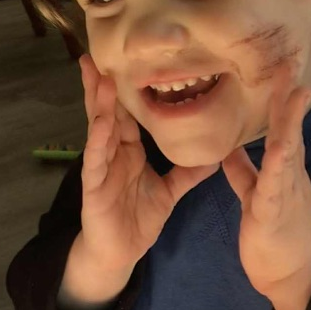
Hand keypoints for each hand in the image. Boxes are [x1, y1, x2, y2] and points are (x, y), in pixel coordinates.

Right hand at [62, 56, 218, 304]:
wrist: (119, 254)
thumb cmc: (137, 221)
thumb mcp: (169, 193)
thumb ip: (188, 174)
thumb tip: (216, 156)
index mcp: (128, 152)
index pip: (125, 114)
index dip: (123, 89)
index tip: (123, 61)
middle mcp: (112, 155)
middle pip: (106, 114)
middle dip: (101, 86)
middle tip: (96, 54)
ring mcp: (100, 170)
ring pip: (99, 132)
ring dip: (99, 106)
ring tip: (102, 79)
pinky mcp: (94, 189)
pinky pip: (96, 163)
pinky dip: (98, 143)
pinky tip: (101, 125)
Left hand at [222, 63, 310, 309]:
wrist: (296, 278)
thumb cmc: (277, 239)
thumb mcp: (257, 198)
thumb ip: (244, 173)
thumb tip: (229, 148)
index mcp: (281, 172)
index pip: (281, 130)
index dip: (280, 102)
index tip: (279, 71)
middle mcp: (288, 177)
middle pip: (289, 130)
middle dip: (289, 98)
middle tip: (290, 62)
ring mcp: (285, 193)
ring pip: (288, 151)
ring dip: (291, 121)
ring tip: (295, 91)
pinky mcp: (274, 213)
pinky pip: (275, 185)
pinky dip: (278, 164)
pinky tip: (282, 145)